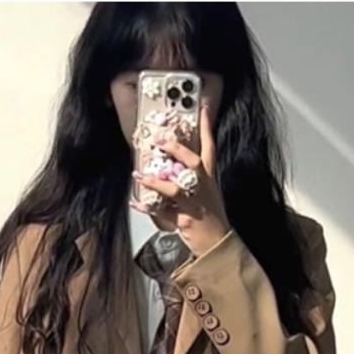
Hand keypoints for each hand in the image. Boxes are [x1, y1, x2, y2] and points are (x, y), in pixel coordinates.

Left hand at [130, 102, 231, 257]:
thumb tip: (172, 168)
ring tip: (140, 175)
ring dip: (157, 182)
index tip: (204, 108)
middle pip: (193, 163)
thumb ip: (194, 180)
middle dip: (178, 150)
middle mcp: (203, 189)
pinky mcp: (185, 221)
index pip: (210, 149)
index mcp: (210, 180)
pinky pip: (163, 213)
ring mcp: (195, 205)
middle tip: (162, 139)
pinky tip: (135, 202)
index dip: (207, 128)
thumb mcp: (208, 195)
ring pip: (176, 189)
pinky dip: (147, 208)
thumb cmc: (211, 219)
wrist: (218, 245)